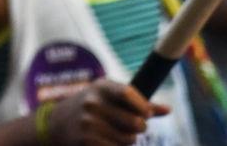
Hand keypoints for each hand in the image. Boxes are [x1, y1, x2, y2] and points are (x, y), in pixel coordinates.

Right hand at [46, 79, 169, 144]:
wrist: (58, 124)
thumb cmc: (93, 107)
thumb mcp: (110, 98)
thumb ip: (139, 103)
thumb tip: (168, 109)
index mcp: (100, 87)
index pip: (128, 93)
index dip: (143, 106)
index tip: (147, 113)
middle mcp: (92, 103)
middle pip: (136, 122)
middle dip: (139, 127)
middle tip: (131, 125)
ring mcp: (88, 124)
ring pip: (129, 139)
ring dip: (128, 139)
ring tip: (113, 132)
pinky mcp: (88, 142)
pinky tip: (105, 141)